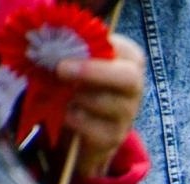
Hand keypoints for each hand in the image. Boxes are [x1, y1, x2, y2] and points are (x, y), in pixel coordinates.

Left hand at [55, 33, 145, 178]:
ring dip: (75, 96)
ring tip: (58, 92)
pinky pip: (90, 126)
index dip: (98, 47)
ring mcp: (127, 114)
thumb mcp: (78, 59)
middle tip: (61, 69)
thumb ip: (73, 48)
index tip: (68, 43)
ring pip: (104, 102)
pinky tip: (62, 112)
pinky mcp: (114, 137)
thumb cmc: (79, 82)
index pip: (125, 51)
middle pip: (128, 78)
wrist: (82, 124)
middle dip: (93, 72)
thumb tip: (55, 40)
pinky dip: (70, 117)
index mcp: (129, 61)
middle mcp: (134, 88)